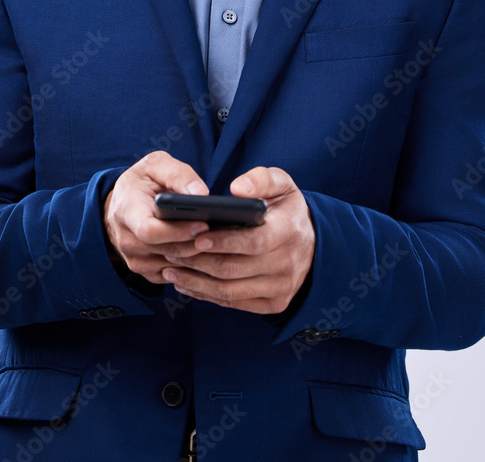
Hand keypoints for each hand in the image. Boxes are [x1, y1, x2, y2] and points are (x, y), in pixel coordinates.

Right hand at [103, 151, 210, 284]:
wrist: (122, 203)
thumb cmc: (141, 181)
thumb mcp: (155, 165)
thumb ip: (178, 174)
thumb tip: (201, 193)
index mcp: (127, 212)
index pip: (150, 231)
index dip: (178, 231)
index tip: (203, 223)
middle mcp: (127, 240)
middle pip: (167, 251)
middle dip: (196, 244)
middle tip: (223, 235)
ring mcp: (135, 260)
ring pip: (173, 267)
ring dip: (198, 258)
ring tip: (221, 243)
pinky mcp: (146, 271)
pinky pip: (173, 276)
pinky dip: (193, 267)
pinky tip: (209, 253)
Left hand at [158, 166, 314, 314]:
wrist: (313, 243)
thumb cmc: (287, 209)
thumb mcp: (282, 184)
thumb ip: (260, 179)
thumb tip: (237, 188)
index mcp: (289, 231)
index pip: (253, 242)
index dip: (223, 242)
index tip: (196, 237)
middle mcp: (288, 264)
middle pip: (234, 269)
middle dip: (198, 262)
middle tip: (171, 251)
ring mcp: (281, 287)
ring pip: (229, 290)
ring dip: (196, 281)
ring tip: (171, 268)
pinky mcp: (274, 304)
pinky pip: (234, 303)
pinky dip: (206, 295)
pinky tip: (186, 283)